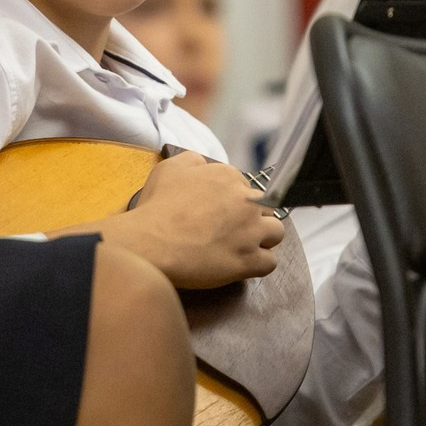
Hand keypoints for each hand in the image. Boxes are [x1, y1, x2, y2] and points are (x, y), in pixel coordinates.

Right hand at [97, 151, 284, 288]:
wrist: (149, 243)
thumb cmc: (156, 208)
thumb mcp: (169, 169)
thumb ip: (192, 160)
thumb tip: (203, 163)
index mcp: (227, 177)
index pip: (245, 187)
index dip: (234, 201)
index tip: (221, 212)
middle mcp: (245, 201)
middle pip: (267, 207)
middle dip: (253, 217)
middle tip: (232, 229)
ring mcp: (250, 231)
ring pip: (276, 232)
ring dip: (263, 239)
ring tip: (242, 246)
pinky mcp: (249, 260)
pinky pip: (270, 262)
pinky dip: (259, 264)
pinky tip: (243, 264)